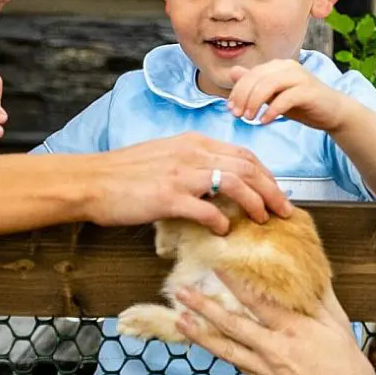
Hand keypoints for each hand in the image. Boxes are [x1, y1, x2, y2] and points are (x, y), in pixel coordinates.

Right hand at [83, 132, 291, 233]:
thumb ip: (192, 164)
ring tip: (264, 221)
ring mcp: (181, 174)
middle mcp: (192, 153)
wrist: (91, 181)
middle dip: (272, 189)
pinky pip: (207, 209)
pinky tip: (224, 232)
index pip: (242, 154)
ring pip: (235, 182)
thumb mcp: (164, 157)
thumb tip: (214, 183)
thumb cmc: (123, 174)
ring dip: (256, 202)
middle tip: (284, 211)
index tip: (276, 192)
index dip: (265, 174)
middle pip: (248, 166)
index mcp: (193, 143)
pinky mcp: (169, 197)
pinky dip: (221, 221)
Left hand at [174, 278, 375, 374]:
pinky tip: (210, 344)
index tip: (215, 267)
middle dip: (203, 307)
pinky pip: (238, 365)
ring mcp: (265, 371)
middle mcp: (274, 349)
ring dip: (201, 334)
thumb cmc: (350, 370)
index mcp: (294, 330)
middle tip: (182, 292)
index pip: (257, 301)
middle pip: (231, 324)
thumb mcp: (339, 328)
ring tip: (181, 320)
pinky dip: (221, 352)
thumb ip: (321, 299)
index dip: (234, 283)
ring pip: (225, 349)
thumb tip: (312, 271)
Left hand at [227, 60, 346, 130]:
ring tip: (249, 118)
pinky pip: (285, 98)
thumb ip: (255, 85)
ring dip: (255, 102)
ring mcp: (299, 77)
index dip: (237, 91)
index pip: (250, 74)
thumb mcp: (273, 95)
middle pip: (257, 78)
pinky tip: (265, 121)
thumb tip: (233, 72)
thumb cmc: (301, 104)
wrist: (332, 111)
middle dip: (243, 97)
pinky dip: (272, 110)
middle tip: (237, 115)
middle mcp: (288, 67)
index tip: (230, 108)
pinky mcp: (309, 91)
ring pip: (269, 85)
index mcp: (278, 66)